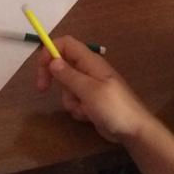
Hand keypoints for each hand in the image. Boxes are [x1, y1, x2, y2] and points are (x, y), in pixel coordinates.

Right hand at [35, 35, 152, 142]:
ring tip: (84, 108)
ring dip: (69, 99)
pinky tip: (88, 115)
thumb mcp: (89, 90)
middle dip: (53, 78)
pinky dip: (77, 108)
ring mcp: (89, 86)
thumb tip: (53, 60)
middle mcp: (88, 70)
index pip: (65, 43)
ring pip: (65, 86)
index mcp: (90, 61)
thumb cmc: (113, 107)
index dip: (50, 51)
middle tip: (42, 89)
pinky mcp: (89, 100)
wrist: (133, 130)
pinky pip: (74, 99)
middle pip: (61, 64)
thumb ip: (69, 75)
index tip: (41, 68)